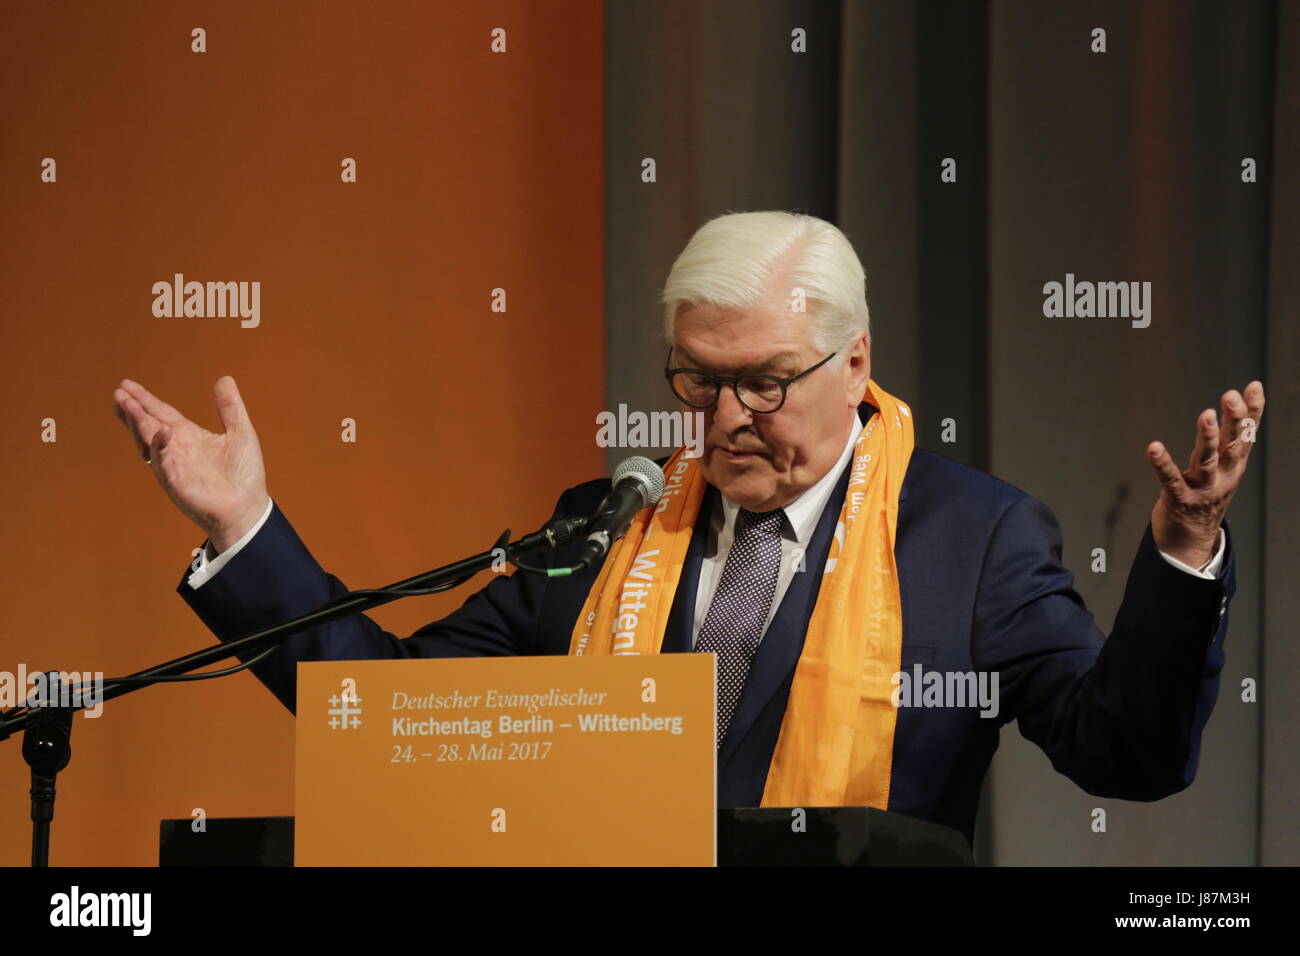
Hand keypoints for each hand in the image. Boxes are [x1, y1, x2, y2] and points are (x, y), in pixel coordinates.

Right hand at [113, 376, 269, 552]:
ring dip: (138, 423)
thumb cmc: (244, 474)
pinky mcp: (177, 483)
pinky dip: (161, 448)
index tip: (126, 384)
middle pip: (148, 424)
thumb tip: (224, 378)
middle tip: (119, 392)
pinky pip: (164, 464)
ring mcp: (173, 466)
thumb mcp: (240, 432)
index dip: (145, 399)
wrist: (248, 507)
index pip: (161, 413)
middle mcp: (176, 449)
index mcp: (189, 436)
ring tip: (127, 404)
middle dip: (132, 409)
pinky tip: (161, 431)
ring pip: (149, 440)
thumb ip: (230, 407)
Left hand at [1147, 382, 1264, 567]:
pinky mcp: (1179, 500)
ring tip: (1206, 416)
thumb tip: (1241, 405)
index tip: (1254, 386)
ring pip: (1206, 461)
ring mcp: (1202, 489)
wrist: (1192, 541)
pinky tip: (1153, 447)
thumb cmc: (1206, 496)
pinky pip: (1169, 480)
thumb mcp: (1224, 468)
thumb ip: (1229, 440)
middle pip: (1230, 445)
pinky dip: (1162, 464)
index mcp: (1233, 466)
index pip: (1246, 436)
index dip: (1252, 412)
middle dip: (1234, 420)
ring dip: (1207, 438)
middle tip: (1230, 396)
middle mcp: (1222, 476)